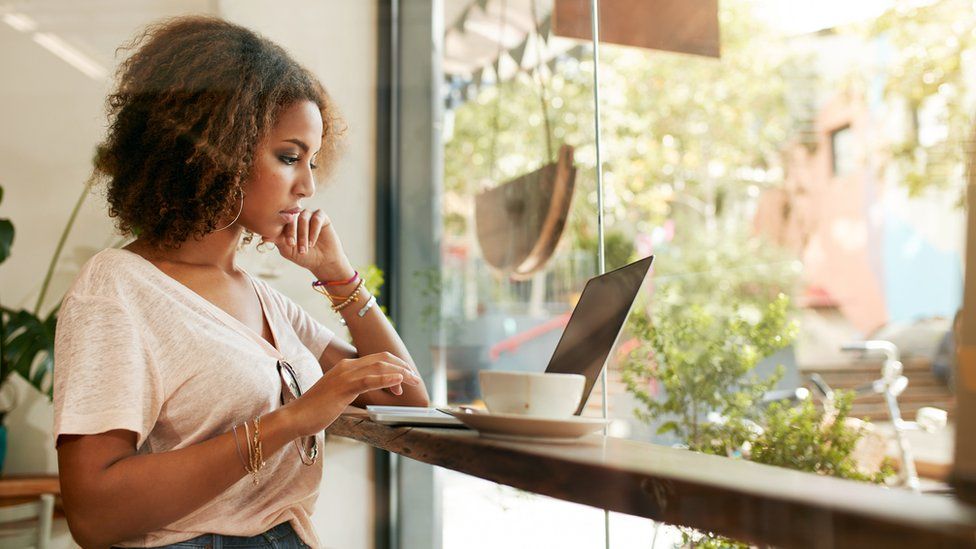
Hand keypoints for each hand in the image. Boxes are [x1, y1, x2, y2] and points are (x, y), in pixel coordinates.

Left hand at [261, 209, 352, 278]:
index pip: (281, 220)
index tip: (287, 244)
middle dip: (292, 232)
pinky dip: (314, 231)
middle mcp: (297, 216)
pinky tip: (312, 242)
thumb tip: (263, 236)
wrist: (322, 262)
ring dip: (303, 234)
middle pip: (291, 217)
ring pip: (304, 218)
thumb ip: (277, 240)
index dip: (282, 230)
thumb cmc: (303, 256)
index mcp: (287, 222)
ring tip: (305, 248)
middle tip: (293, 244)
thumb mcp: (287, 250)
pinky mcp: (322, 216)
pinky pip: (316, 218)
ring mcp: (309, 215)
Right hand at [286, 352, 421, 436]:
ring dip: (400, 373)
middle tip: (415, 379)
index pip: (377, 359)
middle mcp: (347, 366)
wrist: (296, 416)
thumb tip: (372, 394)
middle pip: (382, 359)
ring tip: (413, 380)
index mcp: (346, 367)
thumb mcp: (340, 396)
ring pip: (379, 367)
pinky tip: (399, 382)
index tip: (406, 378)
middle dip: (402, 367)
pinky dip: (386, 379)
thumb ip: (355, 390)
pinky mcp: (343, 387)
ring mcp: (345, 375)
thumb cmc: (316, 410)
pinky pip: (369, 380)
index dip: (395, 366)